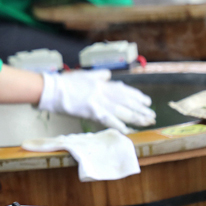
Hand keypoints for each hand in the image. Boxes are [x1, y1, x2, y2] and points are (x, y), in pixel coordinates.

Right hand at [39, 69, 154, 132]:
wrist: (53, 89)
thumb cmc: (65, 83)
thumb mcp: (84, 75)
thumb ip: (98, 75)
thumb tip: (108, 75)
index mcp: (102, 84)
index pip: (123, 90)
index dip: (136, 96)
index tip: (146, 101)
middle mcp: (103, 92)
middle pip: (126, 101)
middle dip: (140, 108)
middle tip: (152, 115)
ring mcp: (98, 101)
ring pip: (122, 110)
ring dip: (136, 117)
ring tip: (147, 122)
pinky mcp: (91, 110)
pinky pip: (108, 119)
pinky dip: (118, 124)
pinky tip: (128, 130)